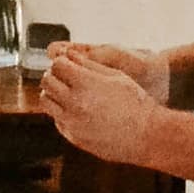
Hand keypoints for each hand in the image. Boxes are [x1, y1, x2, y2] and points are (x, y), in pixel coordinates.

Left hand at [41, 49, 166, 166]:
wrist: (146, 135)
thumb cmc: (136, 103)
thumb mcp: (116, 76)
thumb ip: (89, 64)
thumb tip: (69, 55)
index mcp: (85, 84)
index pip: (57, 65)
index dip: (62, 62)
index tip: (69, 64)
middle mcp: (74, 103)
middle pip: (47, 81)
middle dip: (54, 75)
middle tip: (65, 77)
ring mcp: (72, 122)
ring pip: (46, 102)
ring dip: (53, 94)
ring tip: (68, 93)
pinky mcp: (73, 137)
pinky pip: (57, 119)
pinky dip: (61, 112)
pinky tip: (77, 111)